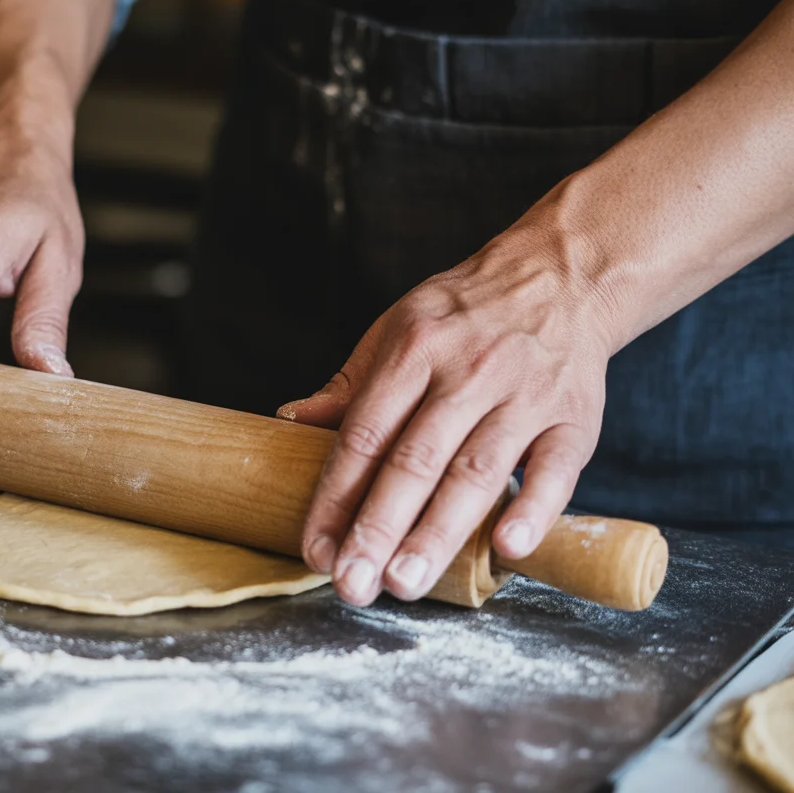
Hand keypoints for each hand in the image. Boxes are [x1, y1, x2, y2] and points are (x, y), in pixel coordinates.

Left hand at [279, 223, 614, 605]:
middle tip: (352, 584)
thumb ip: (347, 386)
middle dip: (378, 528)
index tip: (317, 549)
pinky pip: (555, 470)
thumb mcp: (395, 329)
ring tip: (404, 583)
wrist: (560, 277)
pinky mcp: (574, 418)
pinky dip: (534, 508)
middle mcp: (467, 373)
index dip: (336, 497)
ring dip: (438, 533)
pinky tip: (505, 548)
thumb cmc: (463, 316)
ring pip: (475, 473)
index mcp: (413, 351)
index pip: (364, 435)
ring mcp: (524, 396)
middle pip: (414, 461)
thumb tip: (287, 421)